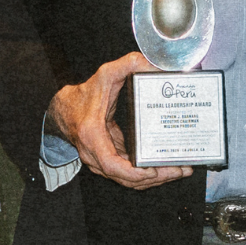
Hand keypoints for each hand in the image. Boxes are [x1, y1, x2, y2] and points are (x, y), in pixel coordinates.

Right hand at [46, 51, 192, 189]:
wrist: (65, 109)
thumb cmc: (84, 95)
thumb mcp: (105, 75)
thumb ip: (129, 64)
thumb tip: (154, 64)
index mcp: (92, 136)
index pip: (111, 165)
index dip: (133, 172)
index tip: (152, 171)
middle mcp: (95, 155)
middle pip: (127, 178)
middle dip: (156, 177)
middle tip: (180, 170)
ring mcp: (101, 162)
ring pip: (129, 180)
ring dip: (155, 179)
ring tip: (180, 171)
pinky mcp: (110, 161)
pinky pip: (129, 175)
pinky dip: (147, 175)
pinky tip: (166, 168)